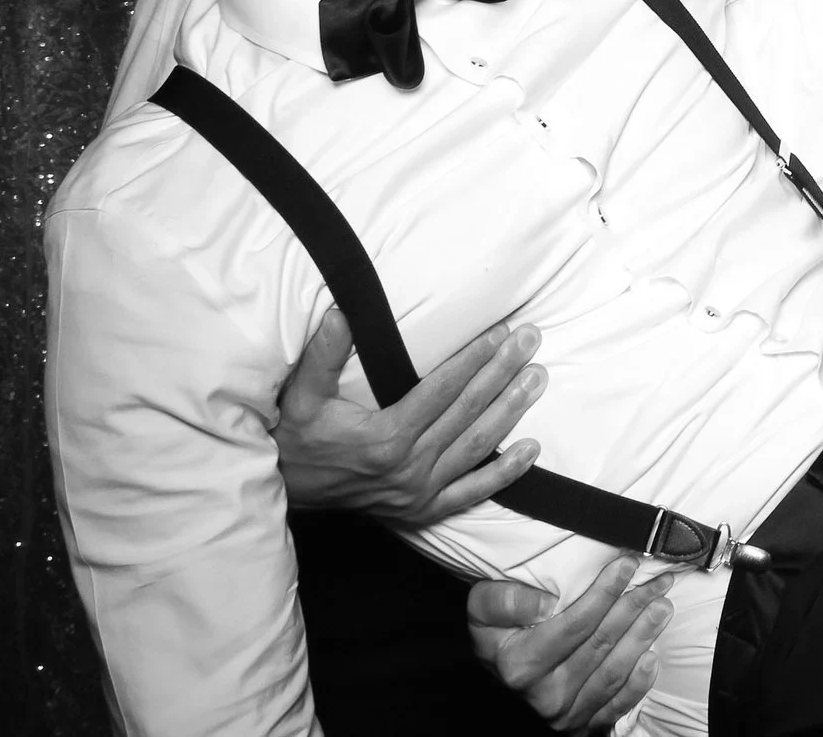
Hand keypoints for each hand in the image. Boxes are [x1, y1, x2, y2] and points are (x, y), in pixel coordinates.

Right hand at [274, 309, 544, 523]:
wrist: (284, 494)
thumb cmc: (296, 440)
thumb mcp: (301, 396)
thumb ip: (322, 355)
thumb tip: (340, 311)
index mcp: (385, 437)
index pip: (443, 389)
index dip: (475, 358)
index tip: (501, 331)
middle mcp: (409, 467)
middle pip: (467, 411)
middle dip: (503, 372)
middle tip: (531, 340)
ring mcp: (419, 492)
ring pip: (476, 446)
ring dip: (511, 410)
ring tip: (538, 378)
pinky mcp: (423, 511)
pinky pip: (471, 492)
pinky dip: (504, 473)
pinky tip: (531, 450)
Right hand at [468, 559, 672, 732]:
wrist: (499, 666)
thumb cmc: (497, 630)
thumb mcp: (483, 606)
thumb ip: (505, 601)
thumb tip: (545, 605)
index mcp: (519, 664)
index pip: (573, 625)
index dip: (603, 594)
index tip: (627, 565)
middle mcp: (543, 694)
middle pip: (599, 645)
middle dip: (633, 608)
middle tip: (658, 581)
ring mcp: (565, 712)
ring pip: (613, 672)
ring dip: (643, 637)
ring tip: (663, 606)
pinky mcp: (583, 724)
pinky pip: (617, 705)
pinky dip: (639, 683)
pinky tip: (653, 657)